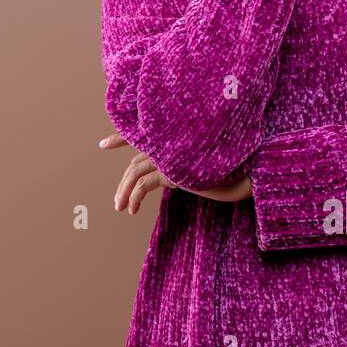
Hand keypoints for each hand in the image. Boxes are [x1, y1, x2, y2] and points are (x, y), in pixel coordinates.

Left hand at [98, 131, 253, 210]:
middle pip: (135, 162)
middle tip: (116, 201)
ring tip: (120, 208)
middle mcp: (167, 143)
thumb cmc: (227, 172)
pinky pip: (143, 184)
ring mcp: (168, 155)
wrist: (244, 174)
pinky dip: (134, 197)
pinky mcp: (170, 170)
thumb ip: (179, 165)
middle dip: (123, 183)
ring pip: (135, 172)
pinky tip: (133, 210)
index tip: (103, 145)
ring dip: (124, 192)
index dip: (120, 138)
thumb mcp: (198, 167)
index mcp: (172, 139)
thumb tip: (168, 179)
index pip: (139, 136)